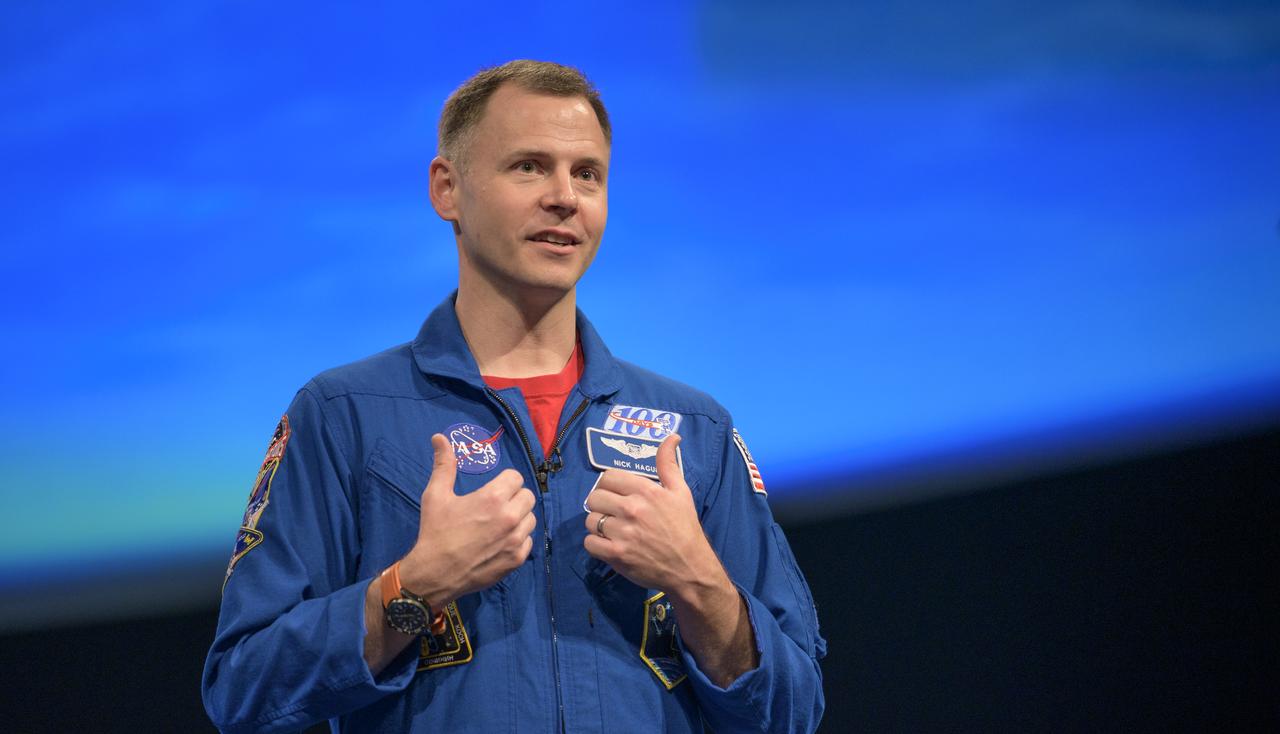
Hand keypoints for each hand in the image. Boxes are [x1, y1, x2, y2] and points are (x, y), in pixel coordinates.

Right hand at [398, 434, 536, 607]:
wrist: (435, 573)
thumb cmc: (436, 531)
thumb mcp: (436, 495)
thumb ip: (444, 464)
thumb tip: (439, 437)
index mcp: (494, 497)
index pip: (516, 477)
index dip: (504, 482)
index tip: (492, 490)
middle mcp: (510, 517)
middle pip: (528, 496)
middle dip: (514, 498)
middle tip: (496, 507)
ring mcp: (516, 540)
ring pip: (531, 519)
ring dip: (518, 518)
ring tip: (498, 524)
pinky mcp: (517, 560)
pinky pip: (528, 542)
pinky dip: (518, 540)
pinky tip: (500, 542)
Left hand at [583, 435, 722, 594]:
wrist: (689, 567)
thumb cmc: (684, 527)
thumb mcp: (680, 492)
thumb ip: (669, 464)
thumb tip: (672, 436)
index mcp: (646, 491)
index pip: (608, 477)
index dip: (609, 485)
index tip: (616, 495)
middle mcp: (632, 509)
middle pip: (595, 497)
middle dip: (601, 504)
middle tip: (612, 513)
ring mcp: (622, 533)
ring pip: (590, 520)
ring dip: (597, 525)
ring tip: (611, 530)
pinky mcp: (616, 555)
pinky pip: (589, 543)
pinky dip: (595, 544)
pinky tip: (608, 544)